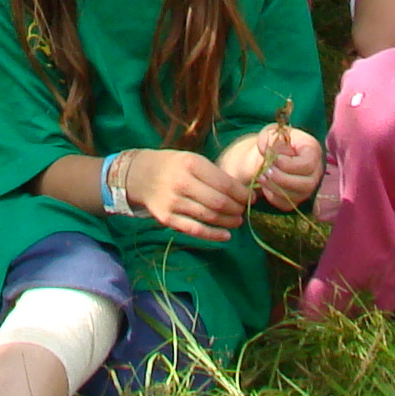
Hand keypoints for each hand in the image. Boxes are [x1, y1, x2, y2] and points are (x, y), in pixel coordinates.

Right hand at [122, 146, 251, 241]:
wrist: (142, 175)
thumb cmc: (174, 166)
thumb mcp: (193, 160)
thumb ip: (215, 175)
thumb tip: (243, 192)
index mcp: (191, 164)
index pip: (225, 184)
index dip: (242, 194)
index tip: (252, 197)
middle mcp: (182, 183)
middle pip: (219, 202)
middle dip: (237, 209)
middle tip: (244, 210)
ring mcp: (173, 202)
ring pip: (209, 217)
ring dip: (228, 222)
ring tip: (237, 220)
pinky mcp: (167, 219)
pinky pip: (195, 230)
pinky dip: (213, 235)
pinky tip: (226, 235)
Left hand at [217, 121, 323, 211]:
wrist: (270, 155)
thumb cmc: (274, 141)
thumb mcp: (270, 133)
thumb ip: (270, 138)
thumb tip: (275, 154)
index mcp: (312, 150)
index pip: (308, 164)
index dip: (290, 165)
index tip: (275, 159)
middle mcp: (315, 171)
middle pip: (306, 184)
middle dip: (282, 179)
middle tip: (266, 170)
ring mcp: (308, 186)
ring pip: (298, 196)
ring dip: (276, 188)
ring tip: (262, 177)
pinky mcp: (297, 198)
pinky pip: (287, 204)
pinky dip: (273, 196)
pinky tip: (265, 185)